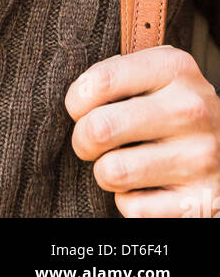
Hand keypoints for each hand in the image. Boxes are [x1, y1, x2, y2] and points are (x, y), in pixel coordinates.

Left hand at [65, 46, 219, 217]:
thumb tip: (78, 100)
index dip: (77, 100)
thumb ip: (114, 74)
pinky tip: (147, 185)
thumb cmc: (172, 105)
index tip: (81, 107)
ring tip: (122, 162)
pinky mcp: (200, 202)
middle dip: (83, 139)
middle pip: (99, 129)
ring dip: (106, 171)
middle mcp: (191, 110)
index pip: (101, 81)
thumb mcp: (153, 74)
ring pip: (112, 172)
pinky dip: (130, 200)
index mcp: (175, 68)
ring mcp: (200, 158)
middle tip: (92, 141)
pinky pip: (132, 207)